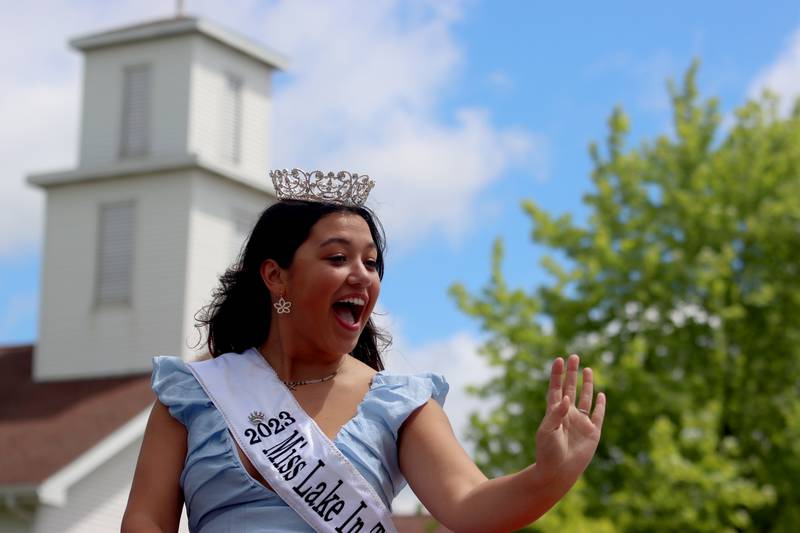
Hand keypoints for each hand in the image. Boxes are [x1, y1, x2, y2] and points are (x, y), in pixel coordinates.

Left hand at [534, 354, 604, 488]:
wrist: (558, 472)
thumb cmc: (548, 451)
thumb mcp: (548, 430)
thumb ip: (556, 413)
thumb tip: (566, 397)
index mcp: (554, 412)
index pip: (555, 388)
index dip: (557, 374)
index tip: (559, 359)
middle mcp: (567, 414)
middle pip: (570, 388)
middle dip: (572, 373)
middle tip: (574, 356)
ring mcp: (580, 422)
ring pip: (585, 398)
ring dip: (586, 384)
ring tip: (587, 369)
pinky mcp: (592, 432)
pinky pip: (598, 415)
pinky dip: (600, 405)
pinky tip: (602, 394)